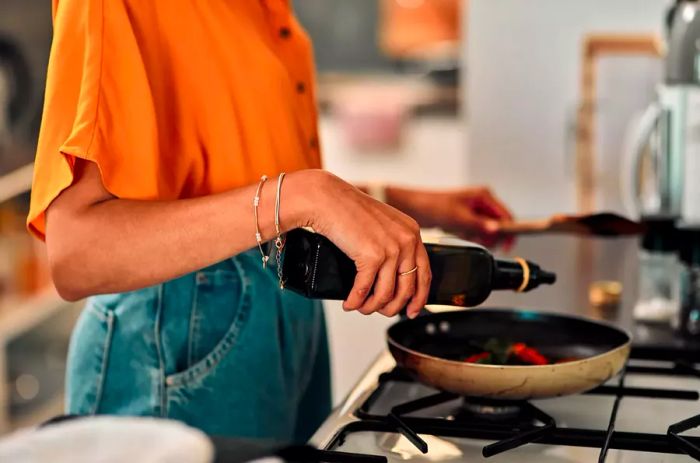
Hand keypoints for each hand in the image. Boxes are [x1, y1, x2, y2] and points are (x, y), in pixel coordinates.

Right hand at [293, 171, 430, 317]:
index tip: (413, 310)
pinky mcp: (372, 256)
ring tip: (361, 307)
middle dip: (393, 307)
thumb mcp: (383, 224)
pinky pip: (365, 290)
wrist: (327, 199)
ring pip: (386, 294)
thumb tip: (393, 277)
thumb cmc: (348, 210)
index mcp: (412, 232)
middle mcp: (406, 241)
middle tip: (380, 312)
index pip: (425, 273)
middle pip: (407, 289)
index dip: (419, 297)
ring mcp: (391, 249)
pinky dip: (355, 301)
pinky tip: (349, 303)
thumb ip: (394, 244)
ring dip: (371, 307)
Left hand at [385, 186, 513, 247]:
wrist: (415, 208)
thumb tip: (496, 230)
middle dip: (492, 235)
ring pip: (488, 229)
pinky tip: (462, 234)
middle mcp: (482, 201)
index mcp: (484, 196)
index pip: (506, 215)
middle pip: (498, 223)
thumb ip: (479, 224)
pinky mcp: (467, 218)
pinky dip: (472, 235)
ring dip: (481, 236)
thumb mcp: (459, 218)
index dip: (509, 231)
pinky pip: (477, 231)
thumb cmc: (434, 206)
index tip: (508, 245)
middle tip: (481, 242)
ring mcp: (475, 210)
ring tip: (466, 234)